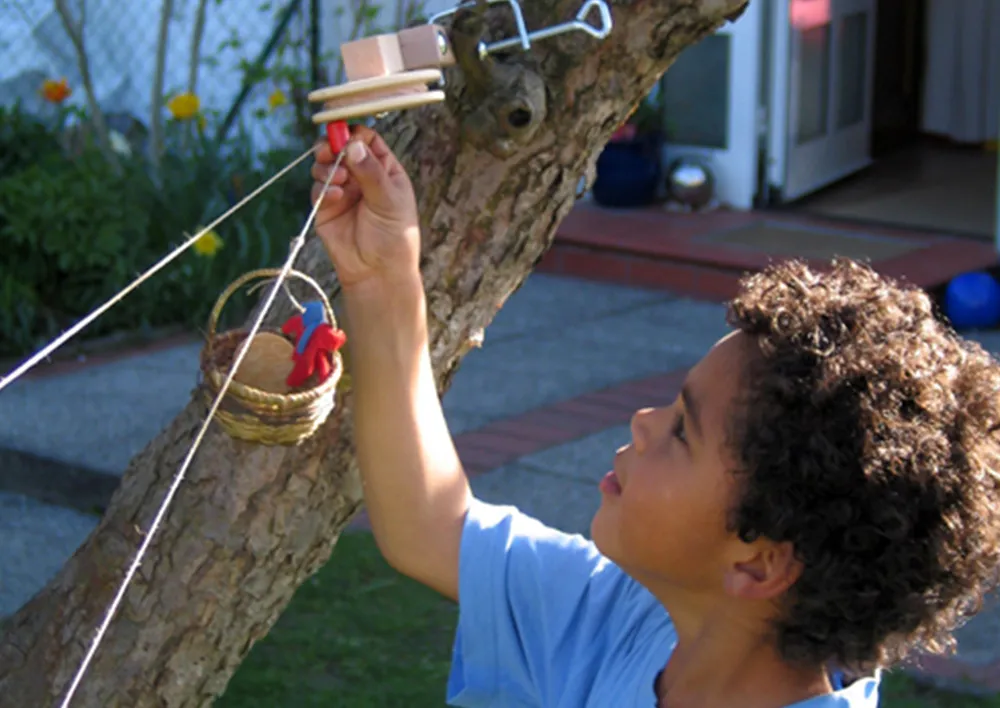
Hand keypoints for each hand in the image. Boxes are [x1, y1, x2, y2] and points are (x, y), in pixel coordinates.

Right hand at [310, 125, 420, 291]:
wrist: (378, 273)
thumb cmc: (394, 238)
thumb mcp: (390, 201)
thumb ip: (371, 172)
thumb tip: (353, 145)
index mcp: (385, 170)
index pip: (367, 140)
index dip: (354, 134)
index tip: (345, 135)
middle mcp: (362, 176)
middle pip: (340, 148)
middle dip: (332, 146)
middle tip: (328, 150)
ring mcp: (343, 191)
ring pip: (325, 165)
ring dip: (326, 166)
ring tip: (336, 178)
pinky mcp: (326, 207)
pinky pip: (318, 188)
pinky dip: (323, 188)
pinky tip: (335, 197)